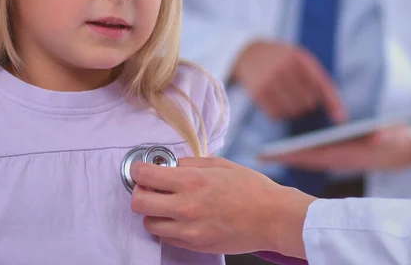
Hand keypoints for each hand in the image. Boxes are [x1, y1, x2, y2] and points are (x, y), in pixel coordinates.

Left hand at [131, 157, 315, 258]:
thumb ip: (191, 164)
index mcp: (193, 181)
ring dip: (152, 211)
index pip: (147, 176)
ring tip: (166, 203)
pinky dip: (166, 226)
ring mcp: (189, 231)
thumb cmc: (251, 187)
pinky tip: (179, 216)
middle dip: (139, 192)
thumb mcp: (221, 164)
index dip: (138, 169)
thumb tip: (171, 164)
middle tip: (149, 186)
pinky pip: (166, 238)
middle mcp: (186, 207)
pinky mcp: (195, 246)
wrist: (272, 217)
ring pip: (149, 223)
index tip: (140, 168)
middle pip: (139, 203)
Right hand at [232, 40, 347, 121]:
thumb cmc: (281, 58)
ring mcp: (270, 81)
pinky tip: (278, 102)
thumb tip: (339, 115)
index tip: (341, 118)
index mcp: (299, 57)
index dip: (333, 103)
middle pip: (308, 102)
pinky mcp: (258, 93)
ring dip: (294, 109)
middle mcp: (284, 68)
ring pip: (293, 111)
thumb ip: (320, 81)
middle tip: (300, 94)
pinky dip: (281, 113)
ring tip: (289, 97)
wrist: (248, 52)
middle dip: (308, 102)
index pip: (322, 84)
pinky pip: (277, 115)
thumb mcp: (301, 59)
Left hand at [260, 124, 410, 171]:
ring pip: (311, 158)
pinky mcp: (343, 155)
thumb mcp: (395, 136)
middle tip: (261, 158)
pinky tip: (291, 152)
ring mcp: (342, 157)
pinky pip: (318, 157)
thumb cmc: (401, 141)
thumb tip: (378, 137)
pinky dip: (303, 154)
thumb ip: (387, 136)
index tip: (276, 155)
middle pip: (309, 158)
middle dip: (286, 157)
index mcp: (349, 154)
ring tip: (270, 155)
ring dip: (292, 156)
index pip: (316, 155)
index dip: (296, 154)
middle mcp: (342, 158)